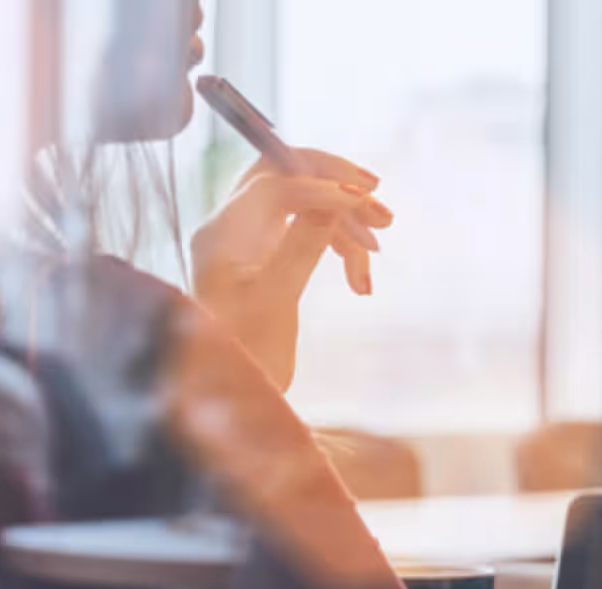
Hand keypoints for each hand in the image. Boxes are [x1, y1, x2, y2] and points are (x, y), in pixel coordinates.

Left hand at [191, 148, 393, 389]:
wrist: (231, 401)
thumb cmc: (244, 359)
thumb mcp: (275, 302)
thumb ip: (302, 245)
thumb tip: (336, 199)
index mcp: (221, 234)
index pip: (275, 185)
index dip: (323, 189)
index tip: (366, 206)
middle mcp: (230, 228)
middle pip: (287, 174)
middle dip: (337, 185)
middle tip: (380, 207)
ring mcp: (248, 241)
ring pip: (305, 203)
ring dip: (345, 223)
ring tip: (377, 255)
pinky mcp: (267, 257)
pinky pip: (309, 231)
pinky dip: (339, 246)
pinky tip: (361, 283)